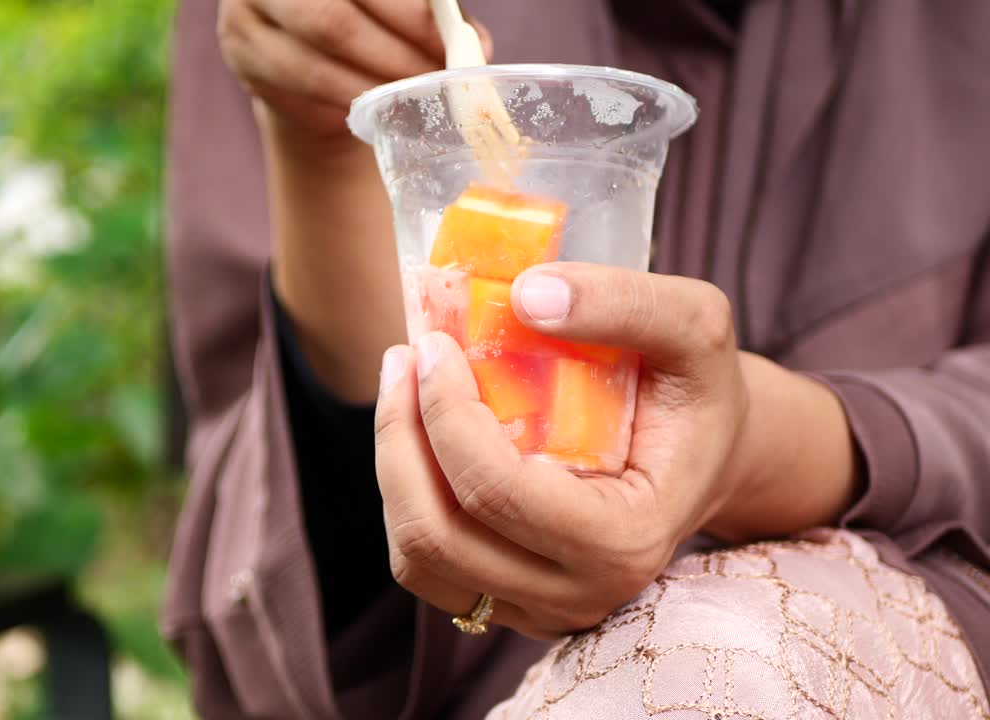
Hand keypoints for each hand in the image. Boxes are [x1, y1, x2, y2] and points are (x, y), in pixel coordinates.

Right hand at [218, 0, 489, 136]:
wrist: (305, 44)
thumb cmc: (366, 11)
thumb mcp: (395, 2)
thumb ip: (431, 14)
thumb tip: (476, 46)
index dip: (410, 14)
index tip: (452, 43)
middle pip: (335, 19)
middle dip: (394, 56)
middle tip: (434, 82)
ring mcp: (247, 11)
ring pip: (316, 61)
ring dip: (373, 88)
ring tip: (411, 100)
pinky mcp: (243, 54)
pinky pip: (299, 89)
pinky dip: (345, 102)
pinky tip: (374, 109)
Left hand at [372, 263, 859, 636]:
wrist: (702, 452)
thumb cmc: (693, 389)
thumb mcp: (693, 323)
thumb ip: (625, 301)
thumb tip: (525, 295)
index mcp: (626, 541)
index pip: (497, 492)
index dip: (446, 414)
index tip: (432, 345)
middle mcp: (580, 594)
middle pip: (439, 536)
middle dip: (401, 437)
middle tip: (404, 358)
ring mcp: (537, 610)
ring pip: (417, 556)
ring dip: (394, 463)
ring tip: (403, 387)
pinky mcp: (505, 602)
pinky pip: (421, 563)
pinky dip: (403, 494)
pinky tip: (419, 432)